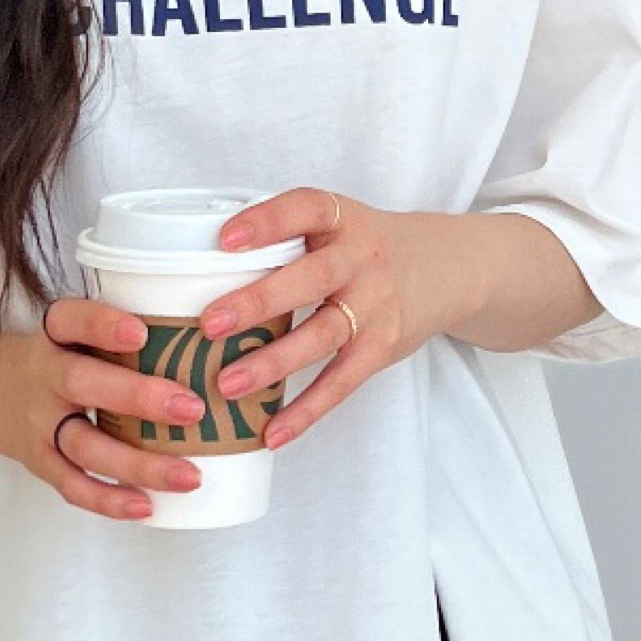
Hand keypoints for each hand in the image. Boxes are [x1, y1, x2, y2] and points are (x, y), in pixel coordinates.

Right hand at [0, 301, 214, 521]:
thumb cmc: (58, 356)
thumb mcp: (76, 332)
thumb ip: (123, 334)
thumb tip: (213, 340)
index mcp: (54, 336)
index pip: (72, 320)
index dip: (103, 325)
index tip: (142, 331)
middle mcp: (44, 377)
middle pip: (83, 385)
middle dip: (138, 398)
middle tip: (193, 409)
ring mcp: (39, 424)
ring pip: (86, 446)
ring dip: (138, 464)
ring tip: (190, 476)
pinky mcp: (40, 461)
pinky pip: (72, 486)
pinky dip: (109, 500)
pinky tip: (148, 506)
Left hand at [197, 187, 598, 445]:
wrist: (447, 268)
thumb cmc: (366, 248)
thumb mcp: (338, 225)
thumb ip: (286, 240)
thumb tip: (192, 270)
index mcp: (342, 219)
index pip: (305, 208)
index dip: (266, 222)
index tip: (224, 239)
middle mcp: (362, 258)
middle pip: (310, 278)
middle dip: (259, 301)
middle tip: (209, 323)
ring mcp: (376, 305)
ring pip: (322, 336)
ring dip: (274, 362)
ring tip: (227, 386)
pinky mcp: (382, 346)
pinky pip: (342, 383)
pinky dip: (306, 410)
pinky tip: (272, 432)